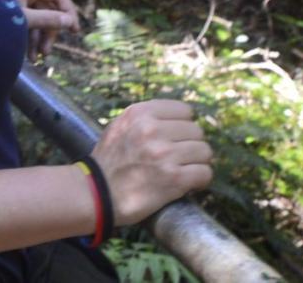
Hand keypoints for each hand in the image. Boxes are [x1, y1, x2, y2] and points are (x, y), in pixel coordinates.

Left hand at [3, 0, 78, 58]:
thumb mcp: (24, 20)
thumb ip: (48, 20)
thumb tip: (70, 22)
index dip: (68, 12)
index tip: (75, 31)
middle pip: (48, 9)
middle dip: (48, 32)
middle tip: (46, 52)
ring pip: (38, 19)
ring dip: (38, 39)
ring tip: (36, 58)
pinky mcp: (9, 11)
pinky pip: (26, 23)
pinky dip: (28, 37)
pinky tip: (28, 55)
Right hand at [90, 99, 213, 224]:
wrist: (98, 192)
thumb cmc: (109, 160)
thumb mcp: (120, 126)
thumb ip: (145, 119)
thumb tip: (177, 119)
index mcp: (140, 113)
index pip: (184, 110)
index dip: (183, 125)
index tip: (178, 137)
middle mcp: (152, 130)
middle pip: (197, 132)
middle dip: (191, 145)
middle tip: (181, 157)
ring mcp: (164, 154)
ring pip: (205, 152)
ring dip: (197, 163)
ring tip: (185, 170)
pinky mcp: (174, 178)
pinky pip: (205, 173)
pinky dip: (200, 180)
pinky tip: (190, 183)